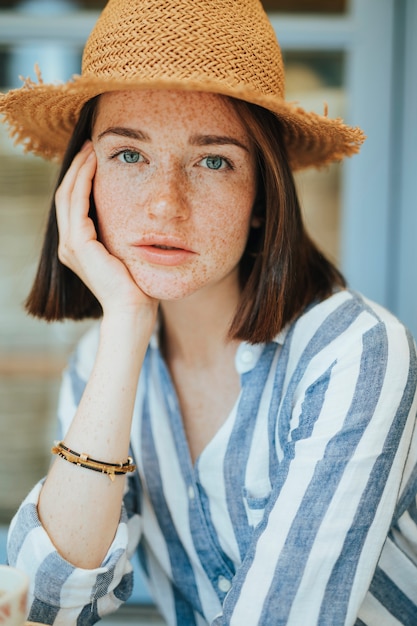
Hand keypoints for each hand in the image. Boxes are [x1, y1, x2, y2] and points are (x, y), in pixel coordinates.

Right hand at [56, 141, 157, 319]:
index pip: (74, 204)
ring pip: (68, 195)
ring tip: (92, 148)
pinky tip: (96, 166)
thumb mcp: (126, 253)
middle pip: (66, 195)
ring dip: (80, 169)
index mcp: (78, 247)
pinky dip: (84, 182)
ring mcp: (71, 245)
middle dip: (78, 168)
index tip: (95, 157)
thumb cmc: (136, 286)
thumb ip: (122, 234)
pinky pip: (78, 204)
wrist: (133, 310)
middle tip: (91, 145)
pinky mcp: (80, 245)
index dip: (81, 179)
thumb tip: (138, 215)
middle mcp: (69, 245)